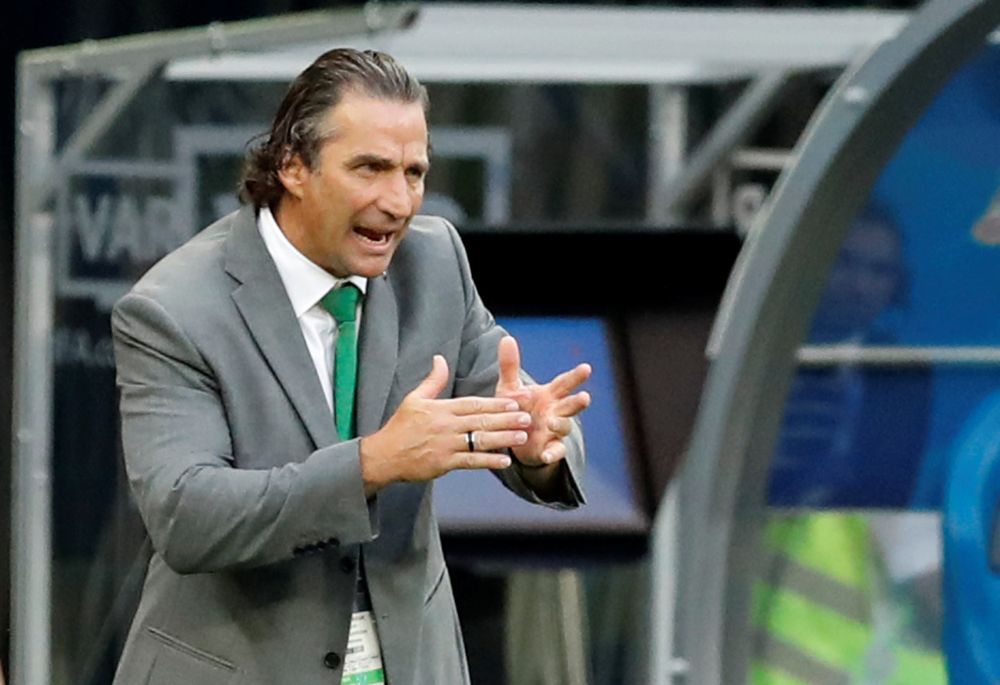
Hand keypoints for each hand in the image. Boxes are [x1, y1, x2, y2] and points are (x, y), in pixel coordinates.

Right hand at [359, 355, 531, 495]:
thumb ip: (432, 381)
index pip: (473, 404)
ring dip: (503, 439)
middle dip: (506, 419)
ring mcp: (445, 445)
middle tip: (527, 417)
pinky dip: (488, 461)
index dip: (495, 403)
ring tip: (522, 437)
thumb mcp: (414, 399)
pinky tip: (504, 461)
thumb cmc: (400, 427)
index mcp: (441, 409)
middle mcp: (446, 426)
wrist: (384, 455)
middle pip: (481, 420)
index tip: (515, 401)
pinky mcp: (443, 463)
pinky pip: (470, 461)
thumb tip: (440, 359)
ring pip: (479, 440)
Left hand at [495, 336, 590, 467]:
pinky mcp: (550, 449)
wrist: (514, 438)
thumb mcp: (510, 388)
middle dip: (578, 401)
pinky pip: (555, 452)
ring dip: (561, 424)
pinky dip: (552, 454)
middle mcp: (556, 412)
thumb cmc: (516, 408)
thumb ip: (510, 365)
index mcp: (549, 395)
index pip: (565, 383)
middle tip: (585, 397)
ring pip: (564, 426)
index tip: (586, 367)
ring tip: (551, 422)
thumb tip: (506, 337)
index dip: (576, 376)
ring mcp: (554, 431)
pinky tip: (546, 455)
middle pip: (571, 405)